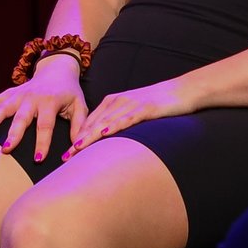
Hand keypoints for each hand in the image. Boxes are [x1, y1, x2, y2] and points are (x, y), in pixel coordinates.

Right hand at [0, 55, 88, 163]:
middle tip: (5, 150)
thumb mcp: (80, 107)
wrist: (57, 69)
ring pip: (3, 108)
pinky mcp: (9, 93)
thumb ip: (78, 126)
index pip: (45, 125)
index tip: (38, 159)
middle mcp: (31, 97)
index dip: (42, 143)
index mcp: (49, 102)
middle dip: (13, 134)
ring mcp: (17, 94)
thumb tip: (76, 148)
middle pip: (21, 118)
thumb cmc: (69, 92)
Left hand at [64, 78, 185, 156]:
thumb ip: (119, 122)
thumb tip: (106, 141)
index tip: (65, 155)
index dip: (77, 138)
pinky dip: (115, 126)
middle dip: (79, 140)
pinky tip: (105, 133)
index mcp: (112, 103)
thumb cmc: (158, 104)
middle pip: (94, 124)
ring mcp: (130, 104)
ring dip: (91, 136)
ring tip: (77, 148)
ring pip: (106, 122)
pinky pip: (127, 118)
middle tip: (65, 157)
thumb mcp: (133, 112)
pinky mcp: (145, 108)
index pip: (90, 123)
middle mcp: (117, 101)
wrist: (182, 90)